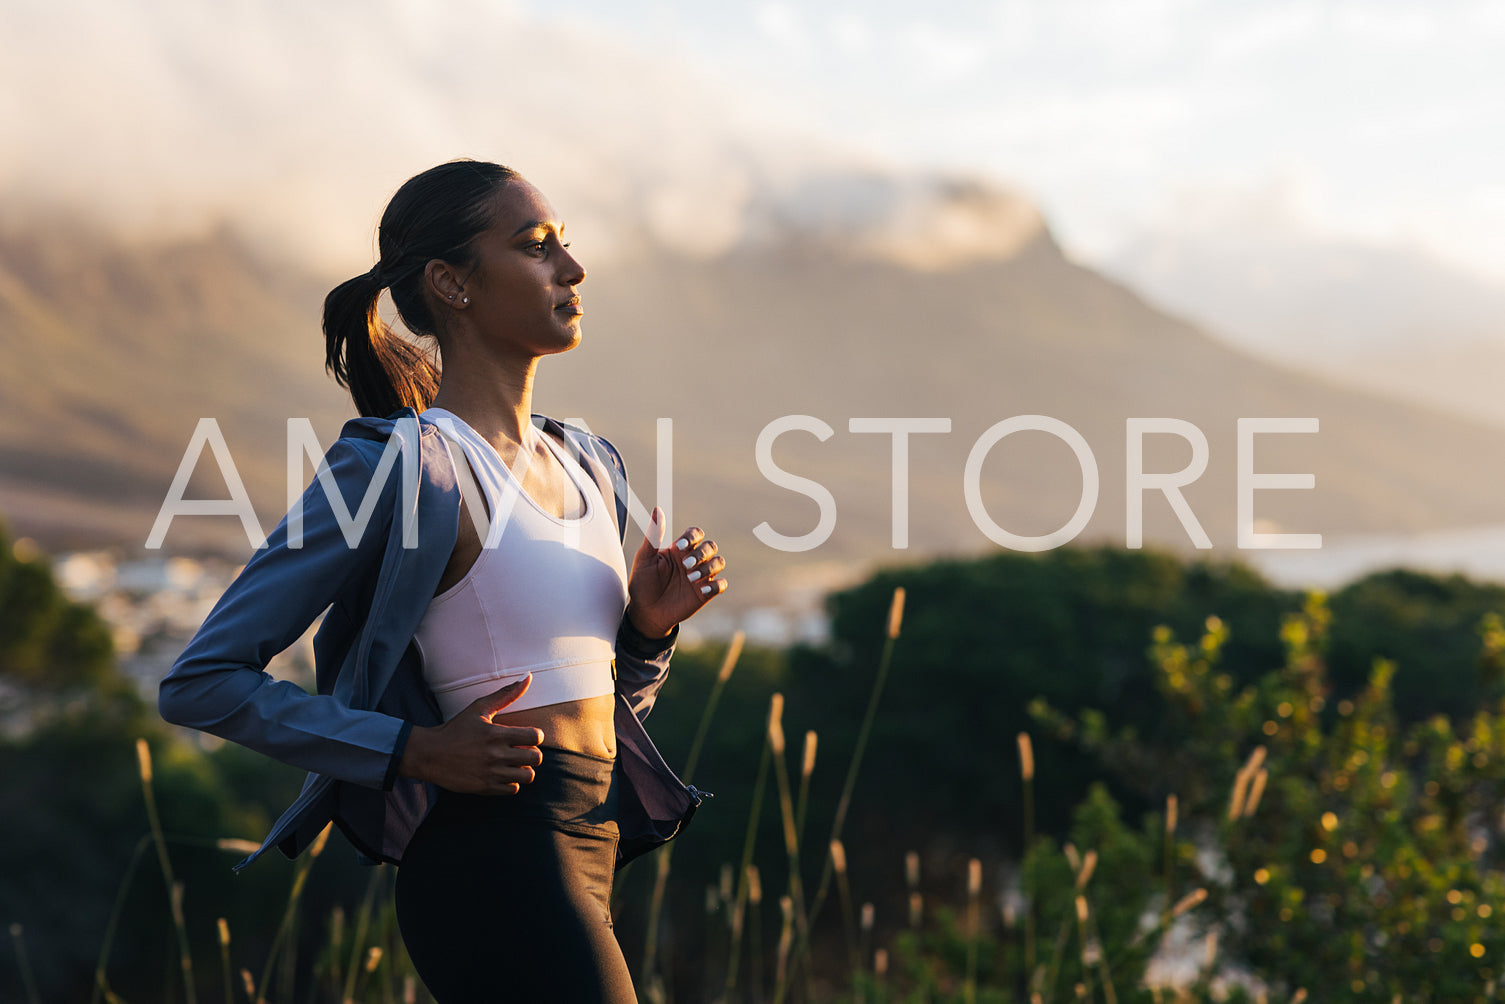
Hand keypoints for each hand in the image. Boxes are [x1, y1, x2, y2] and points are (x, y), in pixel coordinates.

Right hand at [399, 675, 543, 793]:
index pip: (536, 737)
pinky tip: (502, 774)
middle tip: (521, 750)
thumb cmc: (456, 729)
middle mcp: (496, 754)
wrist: (429, 754)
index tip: (526, 736)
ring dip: (523, 769)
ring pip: (527, 776)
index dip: (535, 736)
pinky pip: (513, 790)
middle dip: (532, 753)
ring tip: (513, 763)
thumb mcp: (479, 708)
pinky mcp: (484, 788)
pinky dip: (511, 783)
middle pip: (535, 758)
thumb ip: (506, 694)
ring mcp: (491, 773)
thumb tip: (528, 676)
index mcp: (496, 733)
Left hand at [625, 506, 727, 638]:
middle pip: (710, 546)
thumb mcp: (644, 559)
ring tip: (690, 579)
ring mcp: (700, 576)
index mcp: (679, 549)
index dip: (693, 537)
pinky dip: (715, 585)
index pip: (695, 533)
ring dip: (708, 568)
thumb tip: (657, 509)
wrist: (645, 613)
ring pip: (719, 562)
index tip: (680, 547)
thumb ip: (653, 536)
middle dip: (701, 554)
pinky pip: (721, 584)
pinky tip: (701, 590)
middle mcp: (692, 560)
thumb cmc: (643, 584)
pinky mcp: (705, 593)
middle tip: (685, 566)